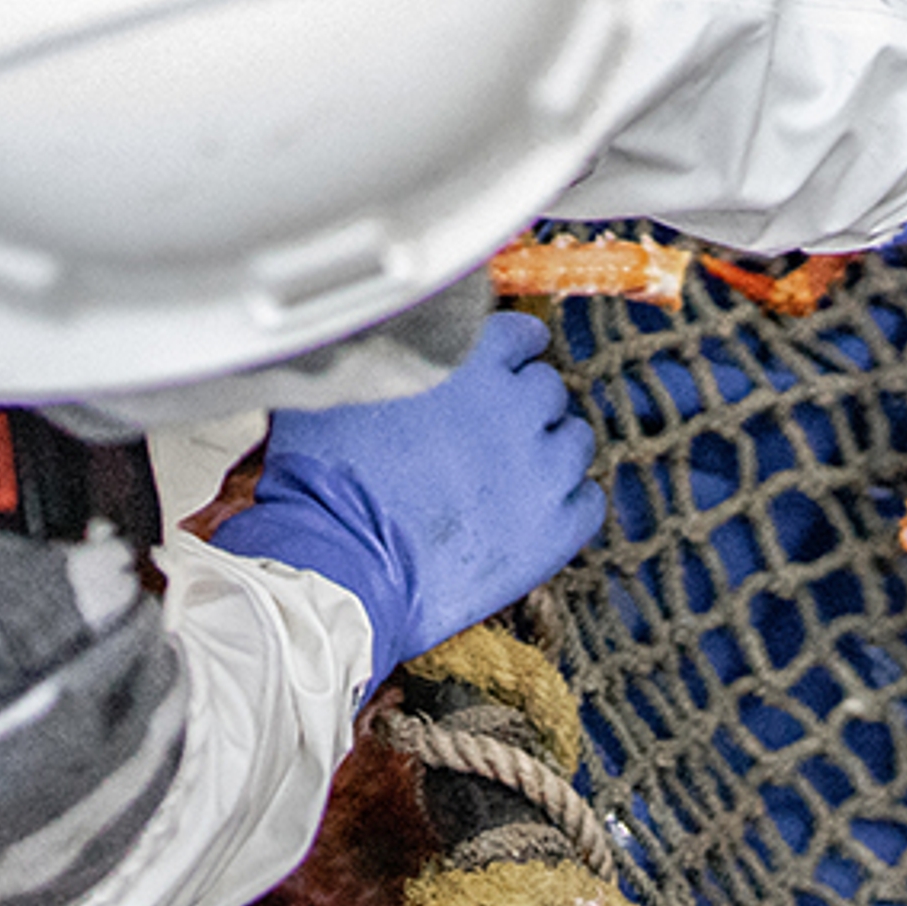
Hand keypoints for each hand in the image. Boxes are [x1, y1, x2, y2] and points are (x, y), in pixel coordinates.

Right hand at [209, 310, 602, 683]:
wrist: (335, 568)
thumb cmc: (319, 481)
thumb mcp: (339, 388)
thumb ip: (381, 356)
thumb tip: (383, 337)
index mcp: (471, 364)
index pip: (521, 337)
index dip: (511, 353)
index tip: (504, 367)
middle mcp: (519, 408)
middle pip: (546, 389)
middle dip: (524, 404)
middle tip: (491, 432)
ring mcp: (543, 472)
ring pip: (573, 440)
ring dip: (548, 449)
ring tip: (510, 474)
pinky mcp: (554, 533)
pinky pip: (587, 502)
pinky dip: (565, 504)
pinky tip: (532, 513)